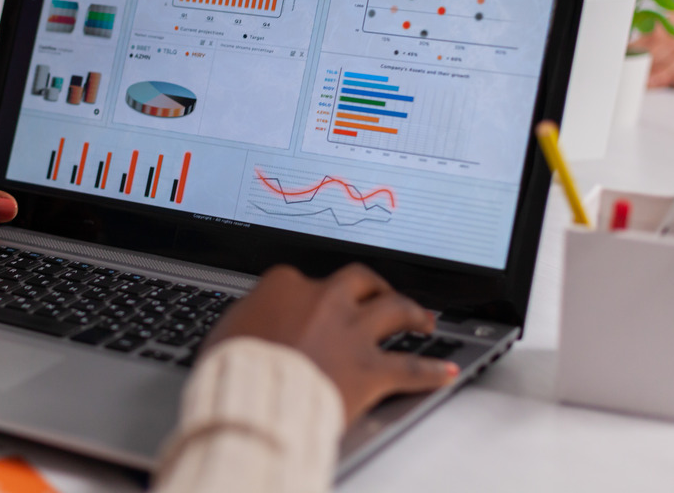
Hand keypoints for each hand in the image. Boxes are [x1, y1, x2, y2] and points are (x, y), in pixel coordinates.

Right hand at [202, 264, 456, 425]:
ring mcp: (352, 332)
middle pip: (359, 280)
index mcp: (285, 284)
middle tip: (382, 292)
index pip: (302, 278)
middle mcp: (325, 299)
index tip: (311, 300)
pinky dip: (432, 371)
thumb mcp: (227, 330)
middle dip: (374, 285)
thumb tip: (253, 319)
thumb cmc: (234, 367)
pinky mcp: (371, 368)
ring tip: (424, 318)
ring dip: (413, 312)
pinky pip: (410, 368)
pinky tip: (447, 372)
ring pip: (394, 310)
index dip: (309, 291)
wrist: (254, 396)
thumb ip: (250, 317)